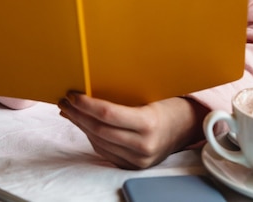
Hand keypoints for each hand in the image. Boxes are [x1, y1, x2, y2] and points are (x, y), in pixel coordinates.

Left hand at [58, 92, 208, 168]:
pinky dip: (91, 136)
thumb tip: (91, 86)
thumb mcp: (150, 94)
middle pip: (99, 130)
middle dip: (77, 114)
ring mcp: (138, 160)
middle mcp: (143, 145)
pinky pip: (104, 151)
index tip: (72, 94)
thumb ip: (123, 93)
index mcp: (149, 123)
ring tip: (69, 110)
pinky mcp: (133, 166)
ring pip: (98, 142)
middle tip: (64, 101)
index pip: (108, 115)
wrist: (187, 126)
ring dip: (80, 125)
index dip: (86, 104)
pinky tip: (84, 123)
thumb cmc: (167, 102)